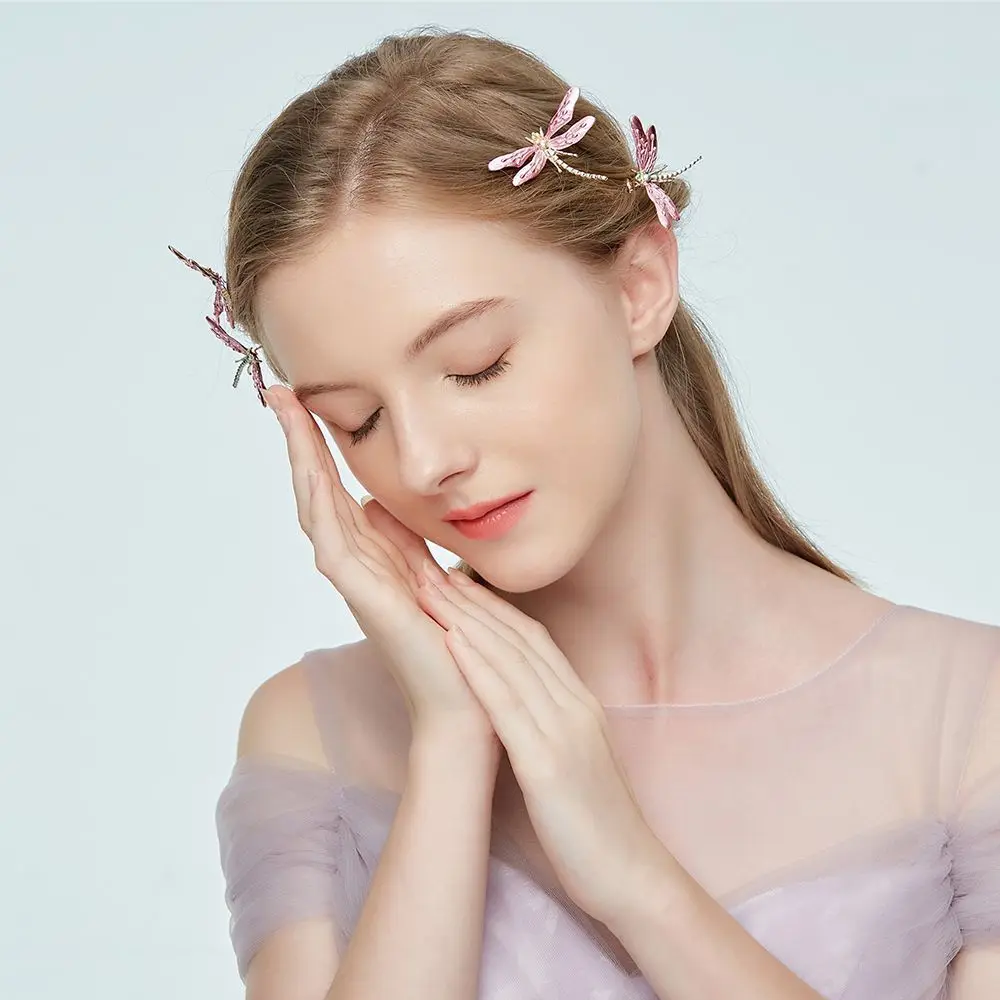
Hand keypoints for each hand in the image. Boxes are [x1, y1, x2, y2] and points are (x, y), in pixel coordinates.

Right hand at [263, 385, 497, 750]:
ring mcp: (358, 584)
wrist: (464, 707)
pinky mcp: (368, 601)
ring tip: (288, 413)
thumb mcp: (428, 577)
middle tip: (280, 393)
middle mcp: (358, 567)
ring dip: (302, 461)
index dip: (319, 449)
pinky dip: (321, 508)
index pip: (337, 492)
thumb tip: (379, 505)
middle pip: (317, 492)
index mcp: (373, 559)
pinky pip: (336, 546)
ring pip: (318, 509)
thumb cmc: (454, 650)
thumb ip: (402, 544)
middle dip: (300, 442)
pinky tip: (310, 472)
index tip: (307, 403)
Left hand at [416, 569, 665, 924]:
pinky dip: (479, 669)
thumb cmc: (596, 822)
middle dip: (472, 602)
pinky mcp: (548, 764)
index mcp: (580, 703)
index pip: (533, 639)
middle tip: (431, 571)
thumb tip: (515, 702)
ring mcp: (564, 731)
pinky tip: (452, 644)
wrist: (630, 873)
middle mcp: (574, 705)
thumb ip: (550, 722)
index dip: (493, 607)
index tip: (457, 583)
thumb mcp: (574, 757)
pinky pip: (508, 707)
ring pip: (511, 661)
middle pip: (519, 639)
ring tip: (430, 592)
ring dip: (467, 622)